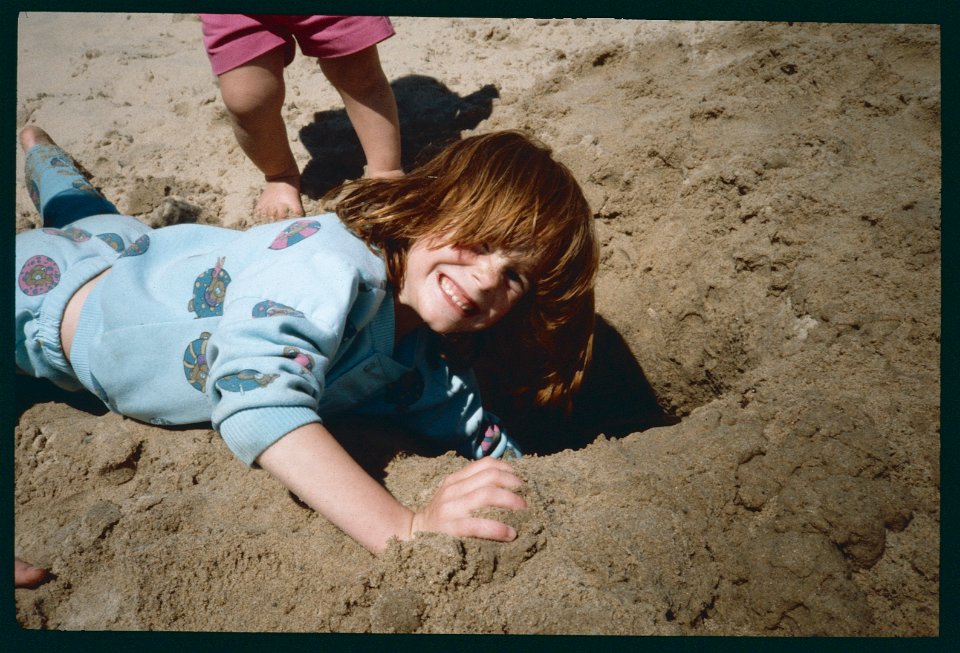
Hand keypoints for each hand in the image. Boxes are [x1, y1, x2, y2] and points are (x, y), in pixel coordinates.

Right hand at [410, 456, 526, 541]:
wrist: (411, 536)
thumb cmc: (441, 518)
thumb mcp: (452, 496)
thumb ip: (472, 487)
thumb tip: (508, 484)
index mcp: (454, 479)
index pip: (485, 464)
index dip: (507, 469)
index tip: (521, 481)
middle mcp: (452, 490)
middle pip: (490, 476)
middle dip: (513, 484)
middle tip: (526, 498)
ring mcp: (450, 508)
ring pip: (487, 494)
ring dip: (510, 501)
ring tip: (523, 511)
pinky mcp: (450, 529)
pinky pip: (478, 524)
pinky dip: (498, 528)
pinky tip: (510, 533)